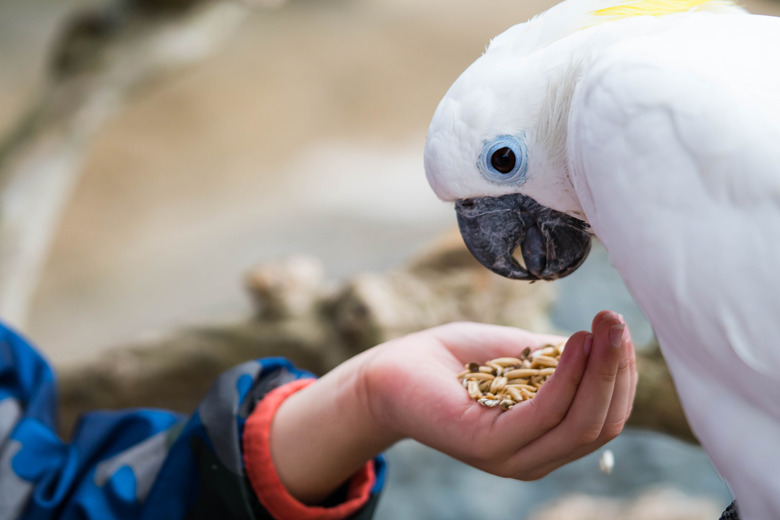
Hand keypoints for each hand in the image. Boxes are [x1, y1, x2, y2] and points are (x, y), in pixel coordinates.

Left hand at [269, 311, 635, 503]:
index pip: (605, 418)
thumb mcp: (525, 356)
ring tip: (604, 326)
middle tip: (617, 321)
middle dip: (618, 371)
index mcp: (547, 439)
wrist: (396, 368)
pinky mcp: (486, 445)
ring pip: (579, 424)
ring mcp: (511, 456)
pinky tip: (574, 342)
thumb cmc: (459, 360)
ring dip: (600, 371)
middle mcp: (535, 456)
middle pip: (600, 424)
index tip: (619, 328)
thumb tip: (612, 344)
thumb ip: (565, 360)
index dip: (621, 376)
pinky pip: (542, 414)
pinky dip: (566, 378)